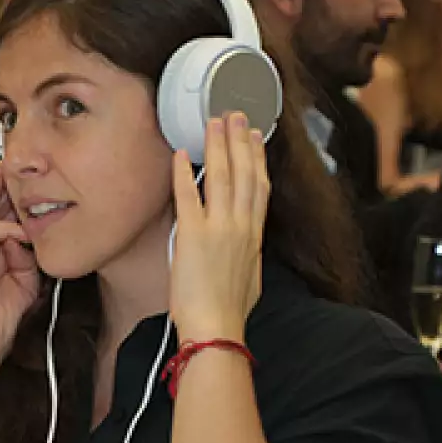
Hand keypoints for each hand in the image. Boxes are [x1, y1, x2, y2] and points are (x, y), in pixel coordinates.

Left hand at [170, 114, 268, 343]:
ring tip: (214, 122)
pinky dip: (184, 174)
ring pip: (222, 176)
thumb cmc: (229, 311)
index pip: (259, 187)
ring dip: (218, 146)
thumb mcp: (250, 278)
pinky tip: (181, 154)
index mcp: (254, 236)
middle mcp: (241, 226)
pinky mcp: (192, 235)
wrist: (217, 328)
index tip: (255, 137)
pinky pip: (187, 196)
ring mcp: (218, 228)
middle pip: (244, 173)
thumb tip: (245, 248)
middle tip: (236, 114)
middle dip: (240, 140)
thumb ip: (247, 255)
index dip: (257, 159)